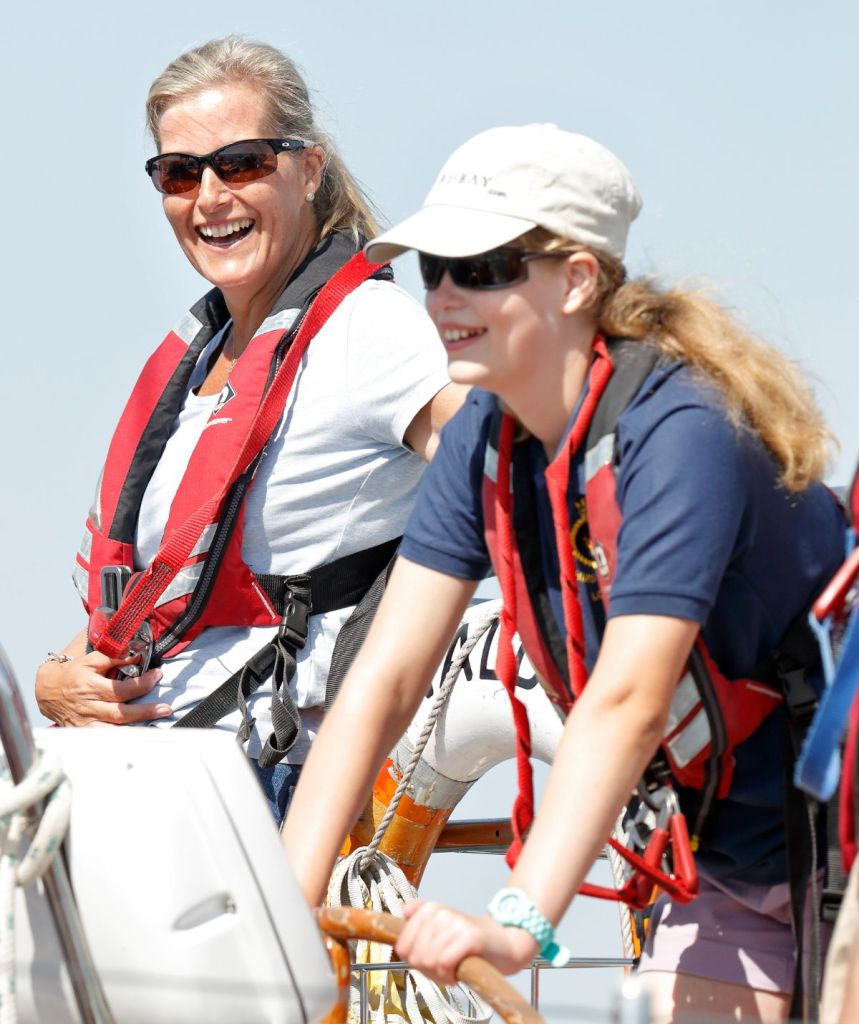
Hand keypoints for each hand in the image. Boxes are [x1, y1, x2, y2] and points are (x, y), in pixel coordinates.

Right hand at [35, 651, 171, 726]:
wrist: (47, 690)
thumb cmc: (73, 673)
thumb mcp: (91, 660)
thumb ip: (114, 657)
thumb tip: (137, 655)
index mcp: (90, 686)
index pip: (120, 688)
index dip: (141, 683)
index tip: (157, 675)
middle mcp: (88, 707)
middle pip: (120, 713)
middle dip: (145, 711)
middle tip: (165, 708)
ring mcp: (85, 723)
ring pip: (112, 731)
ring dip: (135, 730)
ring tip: (155, 726)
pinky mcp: (83, 733)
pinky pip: (103, 739)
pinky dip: (119, 741)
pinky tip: (135, 739)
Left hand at [395, 900, 537, 984]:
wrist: (504, 944)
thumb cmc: (466, 945)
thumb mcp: (437, 934)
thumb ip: (415, 935)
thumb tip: (399, 946)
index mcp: (428, 909)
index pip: (402, 946)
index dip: (415, 961)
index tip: (430, 960)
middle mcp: (440, 911)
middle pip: (415, 957)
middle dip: (428, 970)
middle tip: (446, 965)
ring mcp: (455, 922)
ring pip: (429, 961)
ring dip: (441, 974)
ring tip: (454, 967)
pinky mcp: (470, 936)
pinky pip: (444, 964)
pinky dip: (450, 976)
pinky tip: (459, 971)